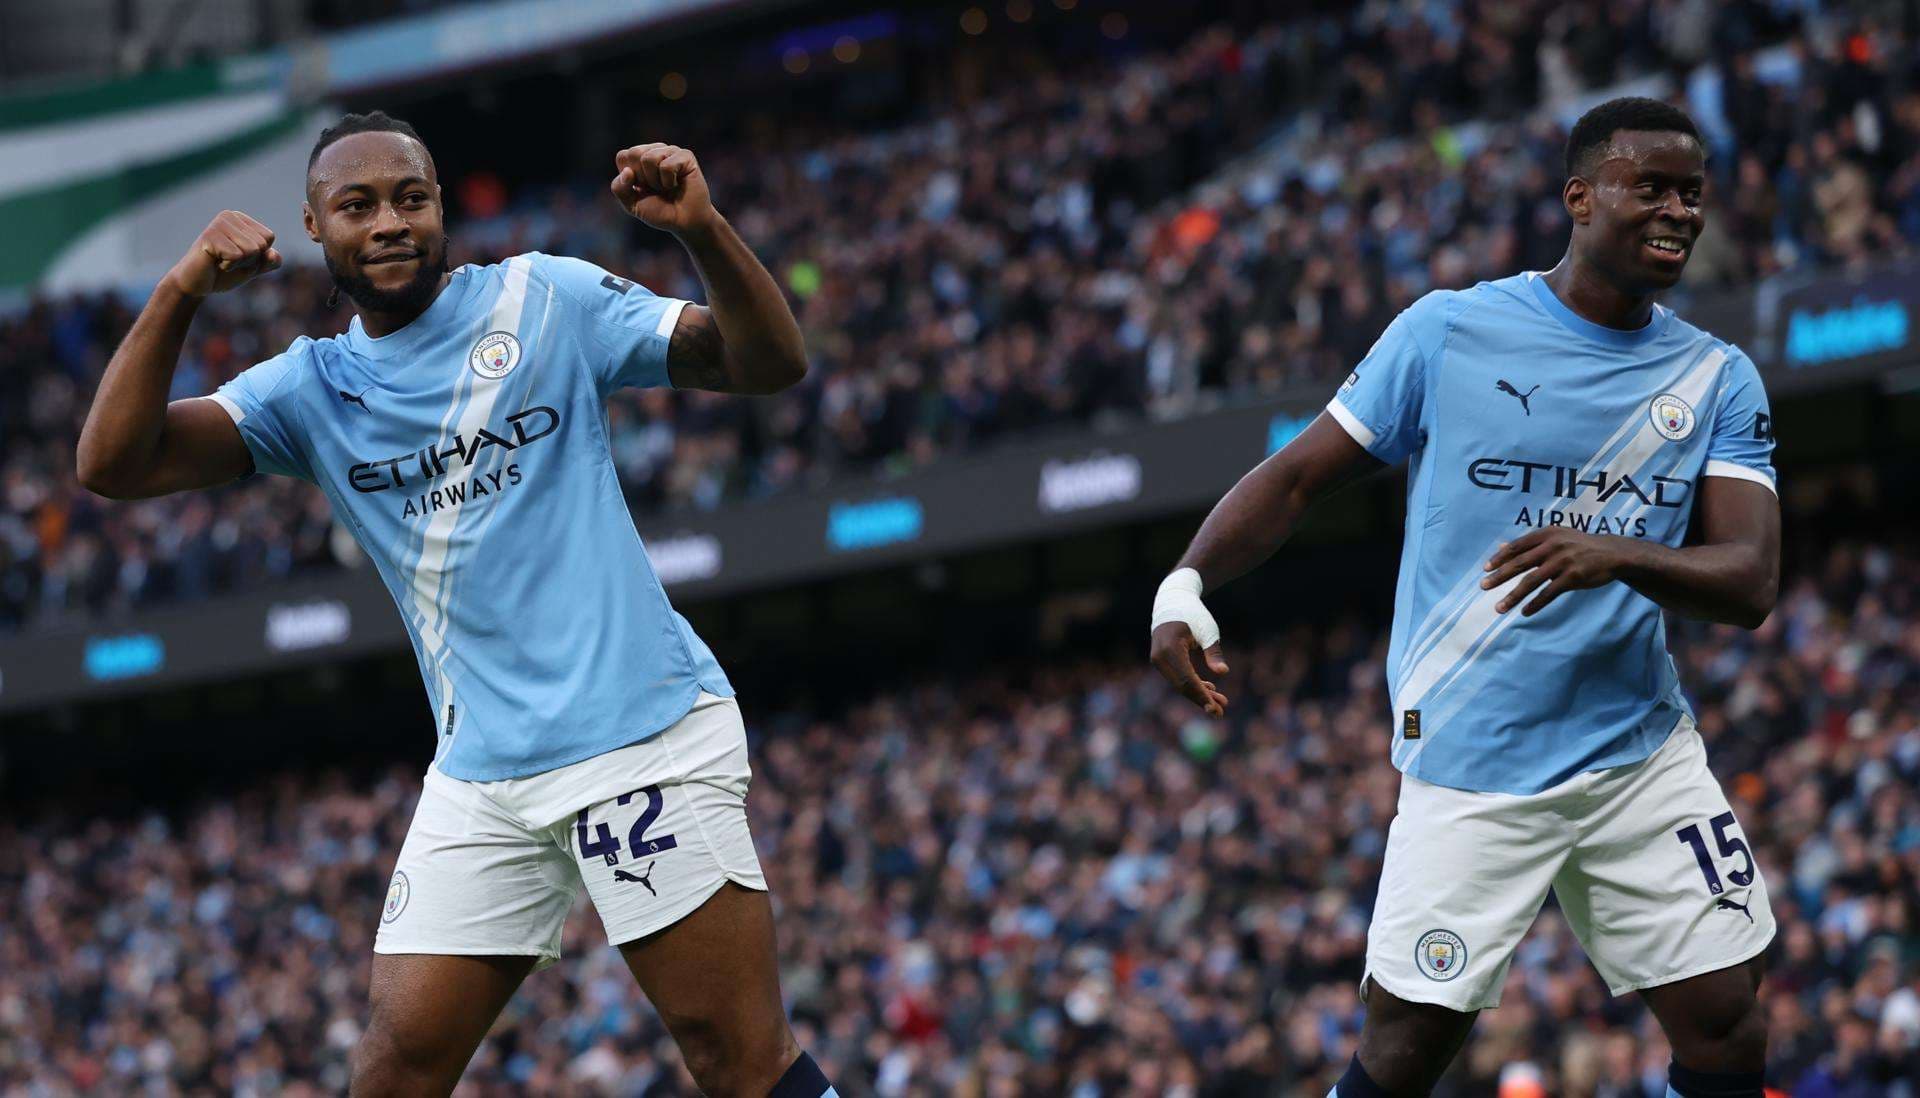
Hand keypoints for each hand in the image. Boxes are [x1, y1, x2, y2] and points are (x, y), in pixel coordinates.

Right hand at [167, 211, 281, 297]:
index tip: (238, 257)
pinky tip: (213, 263)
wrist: (195, 284)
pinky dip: (228, 266)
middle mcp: (229, 216)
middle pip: (261, 244)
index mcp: (241, 219)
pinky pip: (236, 256)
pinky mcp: (209, 236)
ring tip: (220, 261)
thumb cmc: (223, 273)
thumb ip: (268, 261)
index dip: (258, 256)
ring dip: (238, 264)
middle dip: (248, 261)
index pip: (268, 237)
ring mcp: (218, 224)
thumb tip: (272, 255)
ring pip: (252, 250)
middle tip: (227, 261)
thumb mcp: (253, 268)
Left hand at [611, 143, 716, 234]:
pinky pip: (667, 165)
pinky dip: (669, 181)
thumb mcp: (632, 204)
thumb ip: (620, 188)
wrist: (685, 222)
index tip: (642, 189)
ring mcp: (671, 151)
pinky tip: (677, 184)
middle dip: (642, 178)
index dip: (629, 178)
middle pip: (634, 153)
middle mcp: (655, 151)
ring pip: (650, 158)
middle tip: (655, 188)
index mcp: (640, 158)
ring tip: (667, 187)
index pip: (623, 156)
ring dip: (656, 181)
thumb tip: (627, 171)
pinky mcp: (685, 156)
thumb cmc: (660, 211)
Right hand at [1150, 622, 1229, 716]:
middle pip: (1182, 686)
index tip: (1215, 709)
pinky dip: (1193, 684)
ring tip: (1221, 703)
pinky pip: (1178, 677)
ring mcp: (1158, 660)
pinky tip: (1209, 690)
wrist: (1173, 601)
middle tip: (1221, 712)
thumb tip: (1223, 672)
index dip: (1201, 696)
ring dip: (1199, 694)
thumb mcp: (1208, 630)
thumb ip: (1213, 652)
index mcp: (1170, 648)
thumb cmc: (1193, 613)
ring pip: (1180, 684)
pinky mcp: (1161, 662)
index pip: (1187, 679)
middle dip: (1201, 699)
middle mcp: (1160, 657)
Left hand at [1481, 528, 1629, 615]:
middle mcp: (1552, 546)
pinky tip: (1525, 612)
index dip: (1499, 558)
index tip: (1485, 569)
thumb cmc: (1579, 545)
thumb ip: (1529, 544)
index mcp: (1546, 534)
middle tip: (1483, 586)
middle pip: (1519, 564)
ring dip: (1513, 596)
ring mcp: (1562, 562)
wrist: (1612, 553)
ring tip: (1499, 608)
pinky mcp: (1573, 578)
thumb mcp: (1555, 537)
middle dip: (1499, 576)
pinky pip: (1549, 593)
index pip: (1516, 547)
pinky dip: (1536, 604)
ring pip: (1531, 582)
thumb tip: (1501, 546)